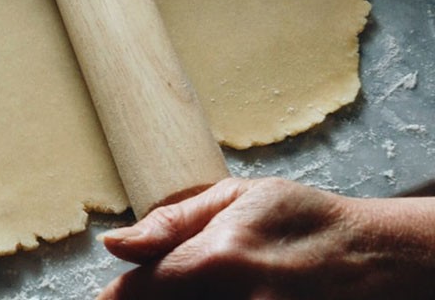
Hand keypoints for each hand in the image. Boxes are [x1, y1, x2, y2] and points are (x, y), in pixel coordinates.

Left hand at [98, 177, 434, 298]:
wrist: (374, 257)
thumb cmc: (302, 219)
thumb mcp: (236, 198)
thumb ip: (171, 223)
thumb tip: (115, 244)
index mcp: (220, 258)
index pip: (141, 290)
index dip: (121, 293)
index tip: (113, 293)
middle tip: (165, 286)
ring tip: (204, 288)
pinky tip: (224, 296)